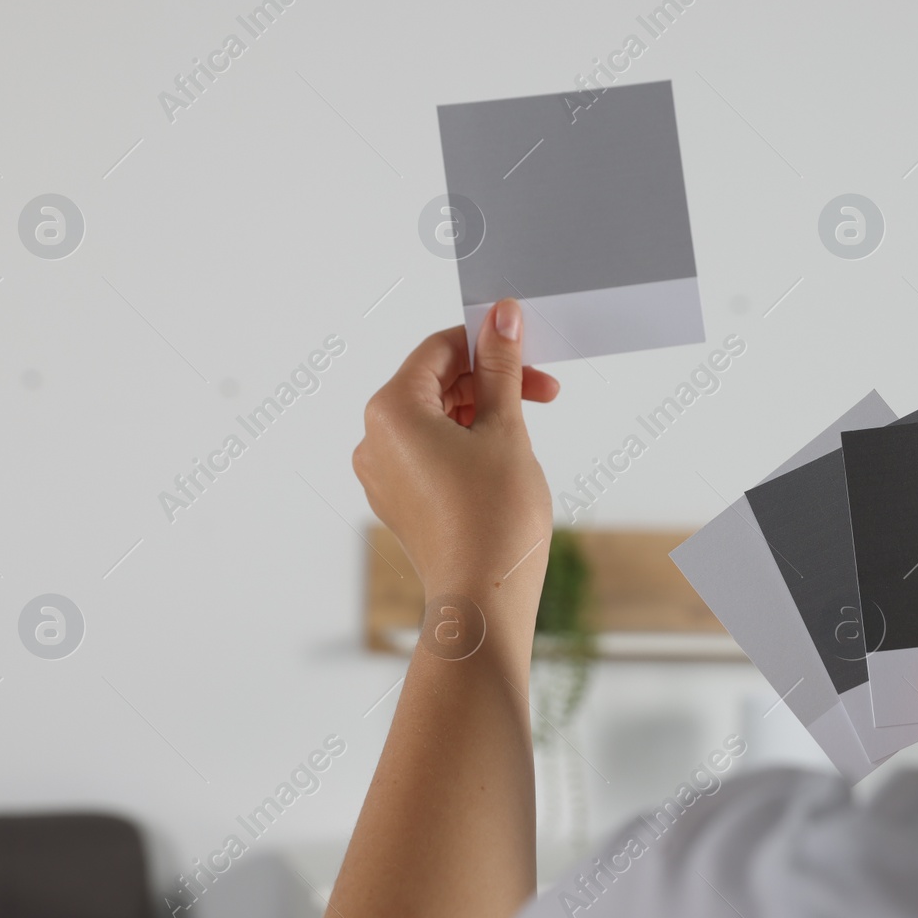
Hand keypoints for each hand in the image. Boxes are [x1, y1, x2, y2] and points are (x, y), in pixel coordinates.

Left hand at [352, 299, 559, 625]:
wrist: (483, 601)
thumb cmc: (494, 518)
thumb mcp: (505, 429)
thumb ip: (501, 367)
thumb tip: (501, 316)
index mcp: (391, 410)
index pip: (439, 349)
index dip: (487, 341)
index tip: (528, 346)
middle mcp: (374, 440)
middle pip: (435, 383)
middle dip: (490, 381)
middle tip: (543, 391)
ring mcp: (382, 474)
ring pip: (435, 419)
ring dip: (482, 412)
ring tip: (526, 431)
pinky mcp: (398, 501)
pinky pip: (429, 453)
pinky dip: (465, 444)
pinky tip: (502, 460)